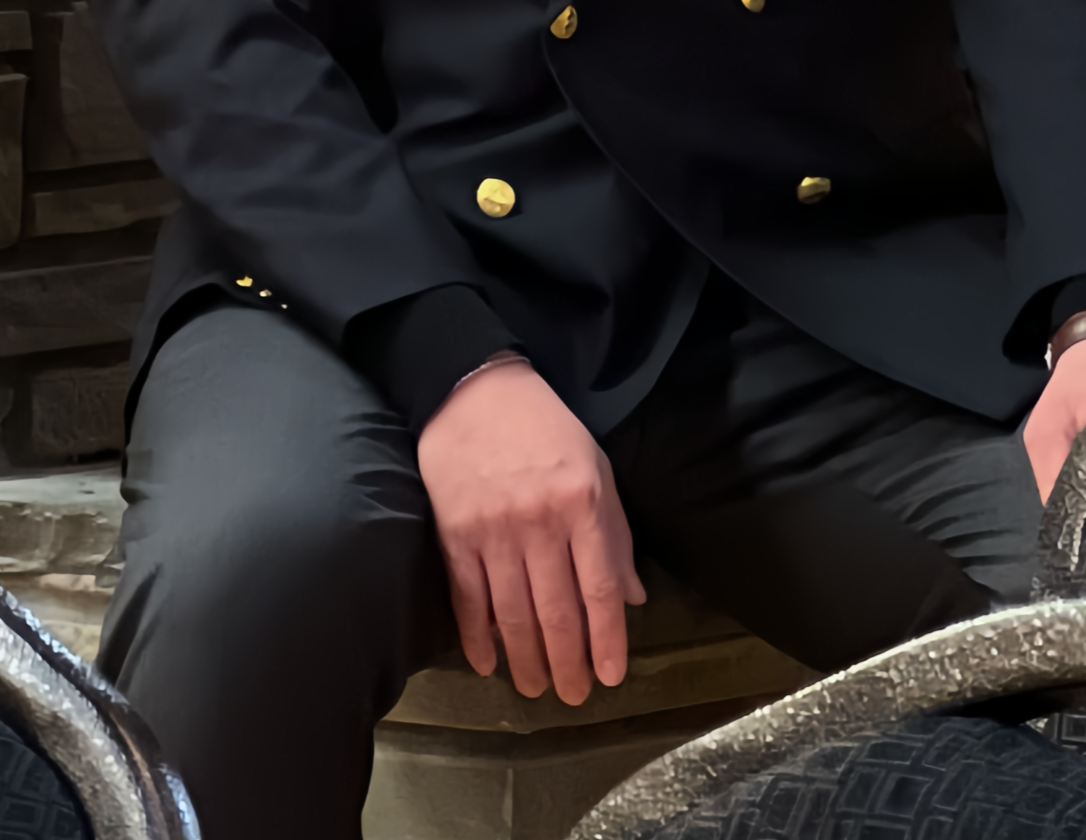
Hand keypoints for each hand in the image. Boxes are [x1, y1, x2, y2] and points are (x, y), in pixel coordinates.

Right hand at [416, 359, 644, 704]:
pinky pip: (468, 599)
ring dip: (527, 660)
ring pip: (513, 615)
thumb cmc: (544, 427)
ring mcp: (493, 530)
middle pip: (558, 611)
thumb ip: (615, 532)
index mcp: (581, 501)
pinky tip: (489, 663)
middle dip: (569, 663)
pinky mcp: (454, 534)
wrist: (473, 391)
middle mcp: (539, 521)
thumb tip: (632, 597)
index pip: (600, 587)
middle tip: (575, 695)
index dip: (608, 639)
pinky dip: (477, 637)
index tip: (612, 675)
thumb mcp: (595, 467)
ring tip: (536, 688)